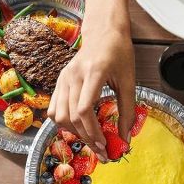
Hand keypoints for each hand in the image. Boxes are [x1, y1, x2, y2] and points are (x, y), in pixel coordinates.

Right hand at [47, 22, 134, 160]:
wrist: (104, 32)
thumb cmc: (119, 53)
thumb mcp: (130, 81)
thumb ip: (127, 110)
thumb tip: (125, 138)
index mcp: (93, 73)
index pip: (84, 109)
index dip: (93, 132)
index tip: (105, 146)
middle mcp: (73, 75)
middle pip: (71, 116)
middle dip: (86, 138)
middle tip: (102, 151)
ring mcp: (63, 78)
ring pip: (59, 115)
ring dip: (74, 132)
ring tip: (91, 140)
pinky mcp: (59, 81)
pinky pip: (53, 109)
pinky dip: (64, 123)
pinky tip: (79, 128)